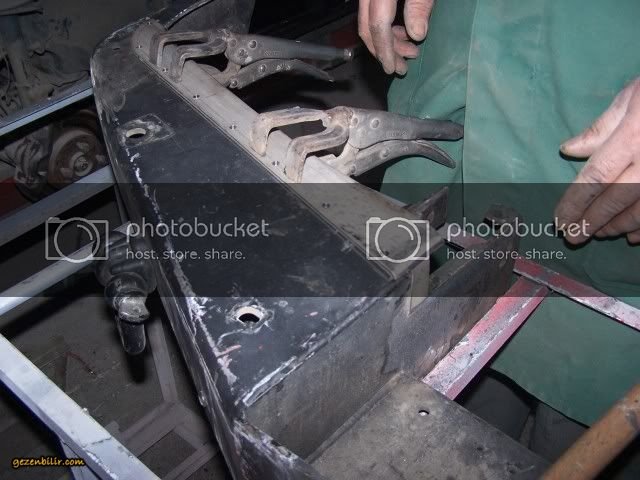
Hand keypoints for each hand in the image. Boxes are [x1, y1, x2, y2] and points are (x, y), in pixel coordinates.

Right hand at [358, 0, 434, 74]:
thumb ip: (419, 6)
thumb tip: (417, 34)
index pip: (377, 26)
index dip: (384, 50)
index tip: (391, 69)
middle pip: (368, 27)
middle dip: (384, 51)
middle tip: (403, 67)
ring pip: (369, 22)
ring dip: (388, 41)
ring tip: (410, 50)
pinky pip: (373, 14)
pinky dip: (386, 27)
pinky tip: (403, 33)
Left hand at [555, 78, 639, 244]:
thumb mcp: (632, 96)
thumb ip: (600, 128)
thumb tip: (568, 150)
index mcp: (634, 136)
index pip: (596, 176)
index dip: (575, 202)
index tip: (560, 220)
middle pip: (616, 199)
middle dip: (591, 221)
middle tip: (572, 237)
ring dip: (617, 226)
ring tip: (599, 233)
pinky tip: (633, 235)